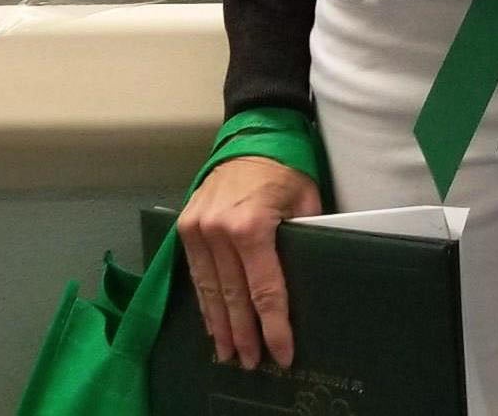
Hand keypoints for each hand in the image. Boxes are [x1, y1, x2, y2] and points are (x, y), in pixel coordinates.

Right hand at [174, 154, 322, 369]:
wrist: (250, 135)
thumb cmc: (285, 168)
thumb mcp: (307, 199)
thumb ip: (306, 237)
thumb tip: (312, 274)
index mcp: (251, 226)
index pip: (265, 289)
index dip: (274, 326)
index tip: (281, 353)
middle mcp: (218, 231)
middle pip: (234, 297)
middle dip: (245, 334)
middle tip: (251, 363)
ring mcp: (197, 229)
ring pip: (209, 291)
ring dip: (220, 326)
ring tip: (228, 354)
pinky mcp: (185, 227)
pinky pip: (195, 274)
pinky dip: (204, 302)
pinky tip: (211, 324)